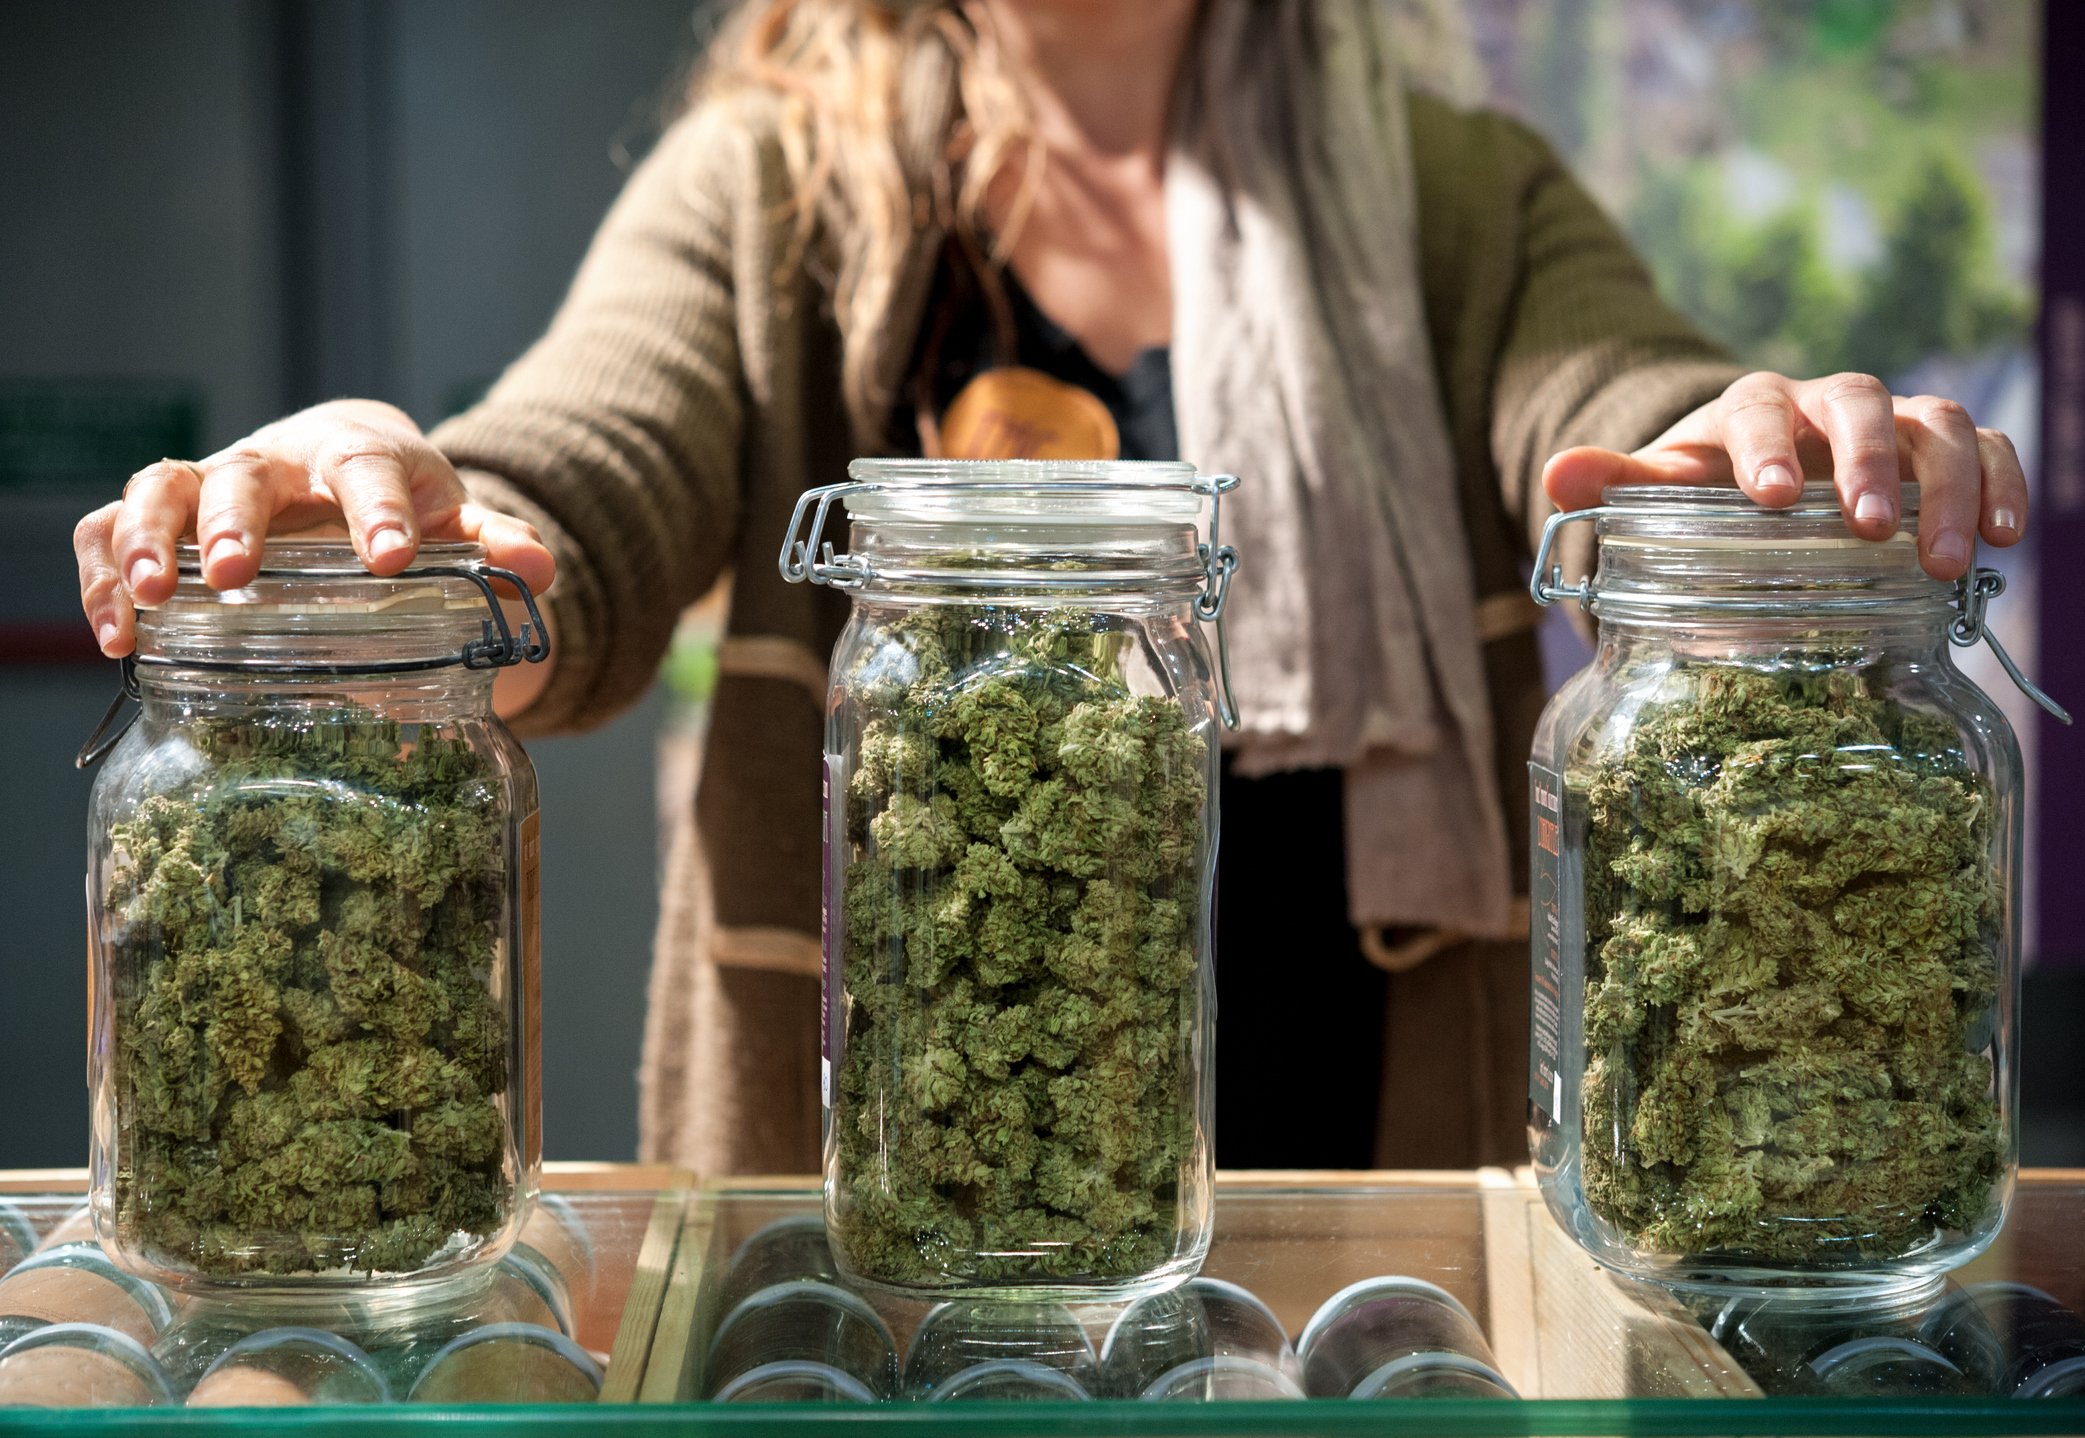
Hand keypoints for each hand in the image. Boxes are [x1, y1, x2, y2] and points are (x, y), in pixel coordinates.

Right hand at [75, 399, 554, 656]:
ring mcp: (213, 485)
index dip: (376, 511)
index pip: (366, 471)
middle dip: (234, 522)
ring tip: (148, 599)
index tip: (388, 558)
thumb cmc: (403, 502)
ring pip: (161, 487)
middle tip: (232, 576)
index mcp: (357, 457)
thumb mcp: (454, 520)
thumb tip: (543, 569)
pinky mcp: (168, 517)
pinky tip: (116, 634)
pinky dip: (100, 571)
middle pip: (244, 473)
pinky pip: (110, 527)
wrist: (353, 470)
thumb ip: (494, 543)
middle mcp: (275, 463)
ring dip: (146, 539)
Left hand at [1541, 370, 2026, 581]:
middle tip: (1871, 531)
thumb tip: (1556, 474)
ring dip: (1951, 487)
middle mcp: (1829, 405)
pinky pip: (1990, 449)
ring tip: (1948, 561)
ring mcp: (1895, 425)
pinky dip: (2003, 484)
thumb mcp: (1662, 488)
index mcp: (1753, 408)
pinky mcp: (1942, 453)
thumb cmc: (1708, 487)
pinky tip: (2005, 541)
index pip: (1758, 408)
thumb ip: (1616, 483)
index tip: (1770, 499)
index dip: (1765, 446)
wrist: (1761, 479)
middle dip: (1871, 463)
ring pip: (1939, 423)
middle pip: (1862, 403)